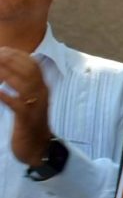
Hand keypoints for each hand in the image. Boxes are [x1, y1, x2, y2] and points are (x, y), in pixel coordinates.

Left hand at [0, 47, 51, 165]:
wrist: (38, 148)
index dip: (17, 55)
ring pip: (23, 84)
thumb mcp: (29, 101)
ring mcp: (36, 106)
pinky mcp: (27, 119)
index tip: (2, 49)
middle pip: (29, 71)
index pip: (33, 64)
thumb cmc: (29, 124)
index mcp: (42, 88)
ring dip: (6, 75)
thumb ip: (23, 85)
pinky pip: (17, 104)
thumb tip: (10, 71)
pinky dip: (6, 96)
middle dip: (10, 60)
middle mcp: (42, 94)